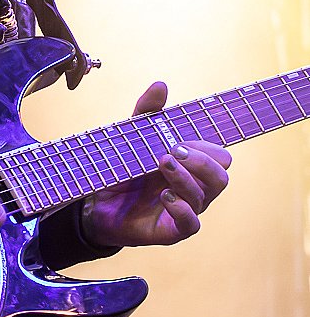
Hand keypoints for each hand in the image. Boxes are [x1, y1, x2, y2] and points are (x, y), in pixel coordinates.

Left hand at [82, 82, 230, 248]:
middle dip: (202, 160)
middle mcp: (193, 189)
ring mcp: (184, 211)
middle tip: (174, 150)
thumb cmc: (122, 170)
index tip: (182, 138)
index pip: (219, 156)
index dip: (208, 146)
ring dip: (186, 177)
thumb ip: (147, 112)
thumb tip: (161, 85)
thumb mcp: (133, 137)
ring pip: (206, 196)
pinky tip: (166, 195)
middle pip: (221, 176)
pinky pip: (191, 225)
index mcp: (191, 167)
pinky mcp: (170, 231)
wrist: (96, 203)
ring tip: (162, 164)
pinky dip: (182, 209)